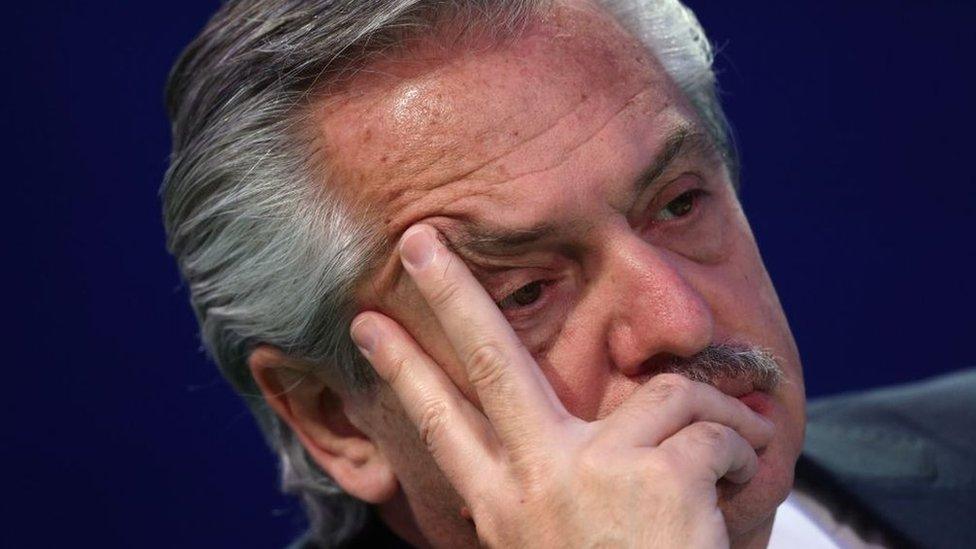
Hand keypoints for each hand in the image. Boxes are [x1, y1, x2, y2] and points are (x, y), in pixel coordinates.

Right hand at [350, 224, 773, 547]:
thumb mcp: (558, 539)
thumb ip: (552, 482)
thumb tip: (582, 423)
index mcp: (504, 505)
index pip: (441, 424)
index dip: (402, 369)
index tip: (368, 323)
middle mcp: (535, 481)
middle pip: (487, 360)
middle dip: (450, 292)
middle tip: (419, 239)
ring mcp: (591, 472)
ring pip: (664, 392)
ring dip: (712, 421)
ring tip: (721, 469)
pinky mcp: (655, 473)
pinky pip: (715, 424)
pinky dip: (742, 449)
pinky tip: (733, 491)